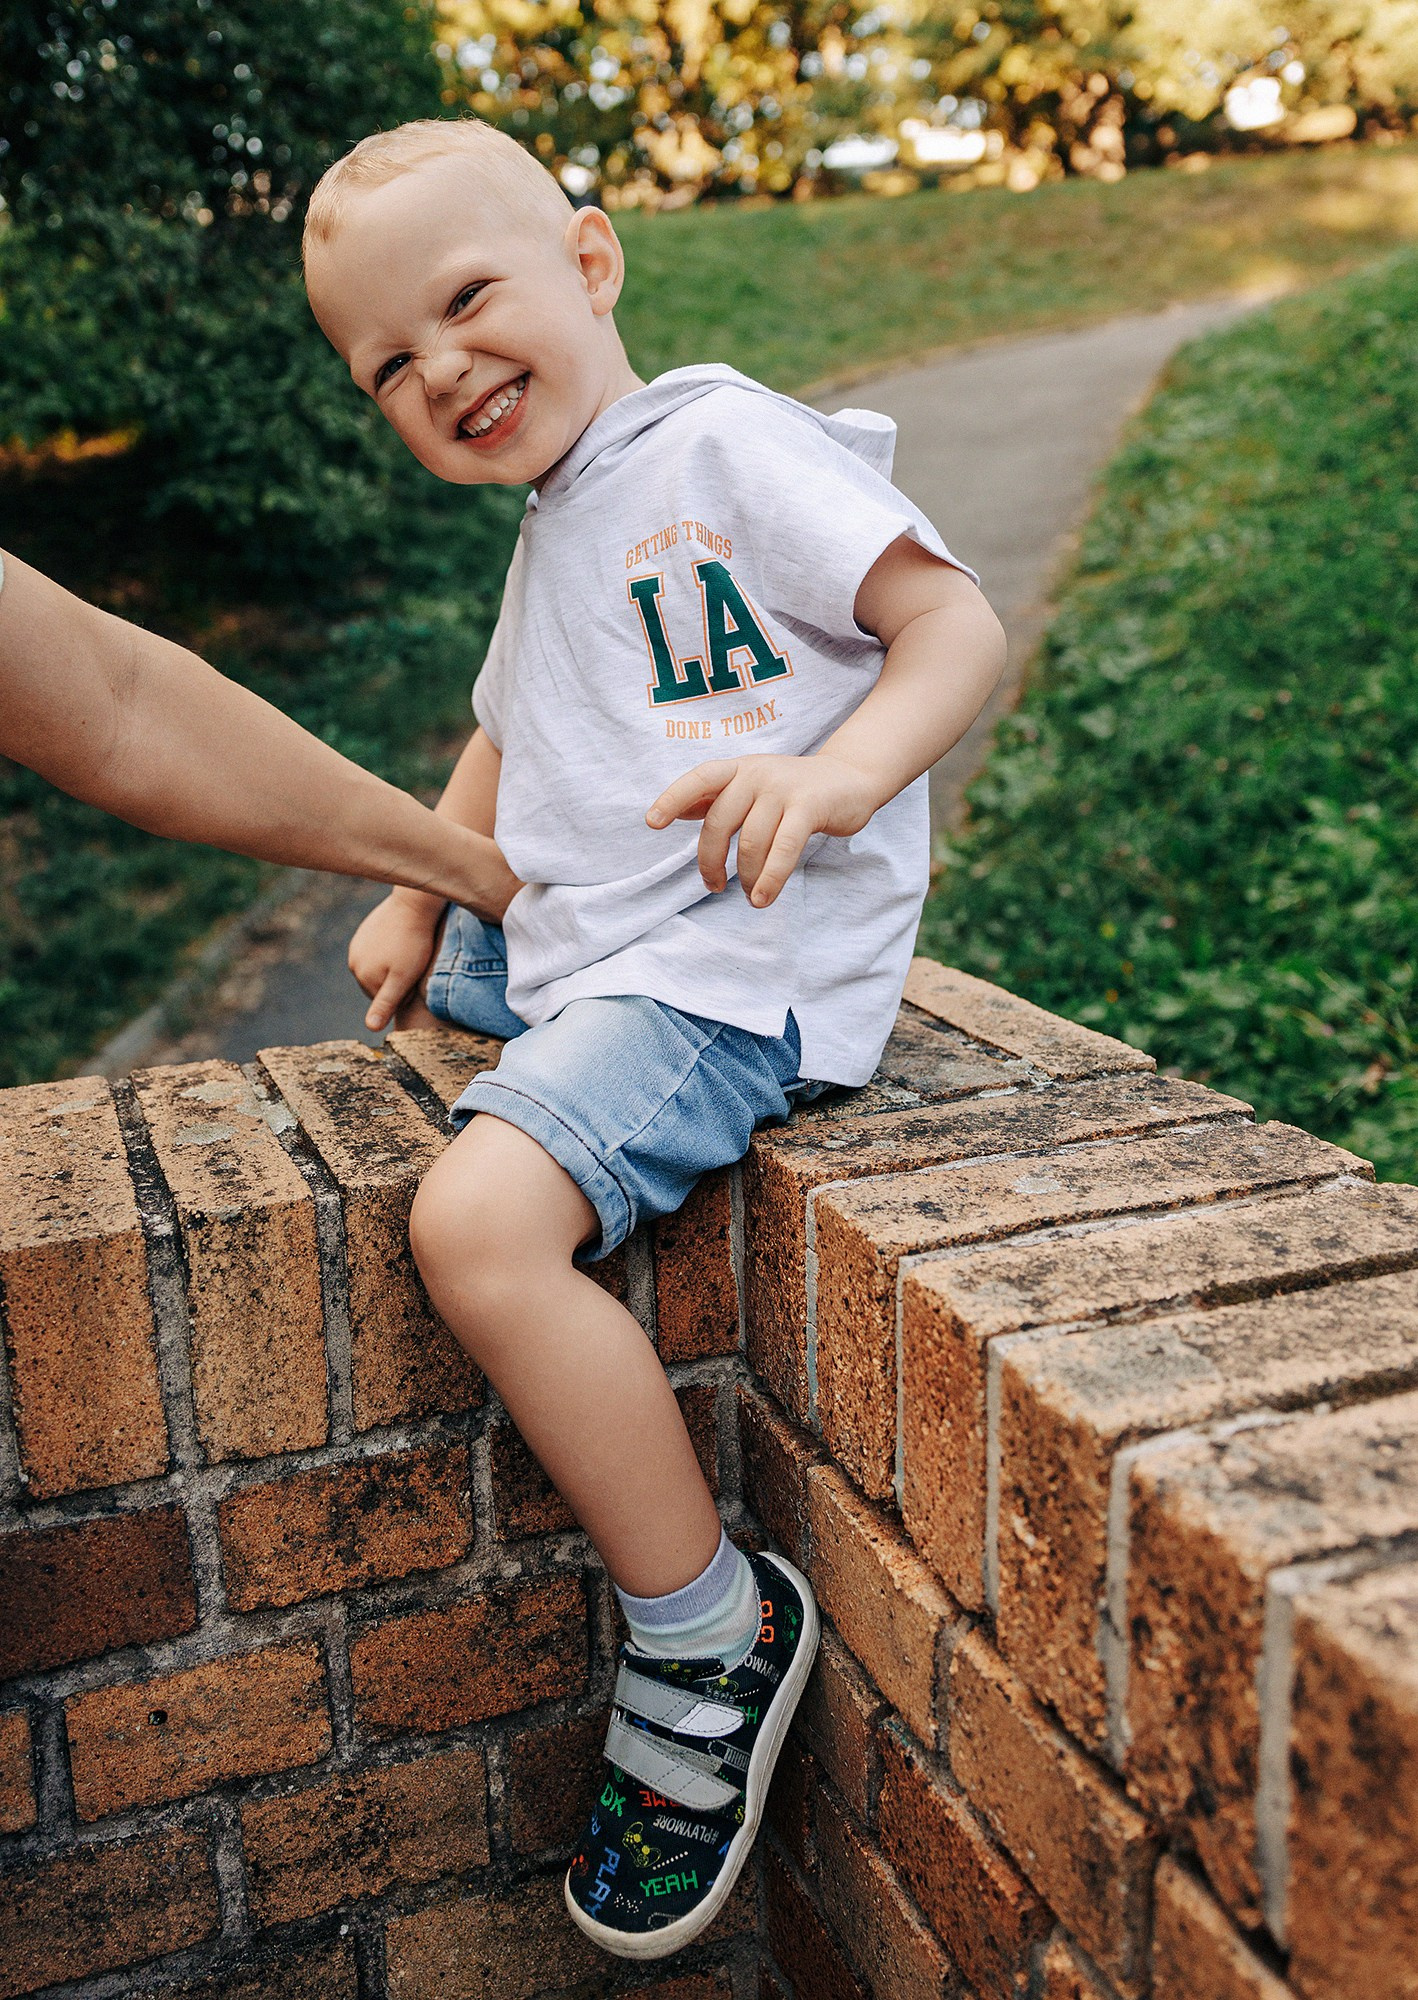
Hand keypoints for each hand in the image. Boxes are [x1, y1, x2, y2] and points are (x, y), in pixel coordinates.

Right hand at [348, 888, 442, 1031]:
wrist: (413, 904)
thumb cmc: (414, 943)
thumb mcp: (403, 978)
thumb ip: (385, 1004)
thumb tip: (370, 1028)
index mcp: (362, 976)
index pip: (385, 1001)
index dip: (403, 993)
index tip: (414, 976)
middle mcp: (354, 962)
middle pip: (380, 984)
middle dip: (397, 980)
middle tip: (414, 964)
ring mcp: (357, 945)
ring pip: (381, 968)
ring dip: (395, 965)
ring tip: (410, 951)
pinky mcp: (364, 932)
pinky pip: (380, 950)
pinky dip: (392, 949)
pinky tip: (403, 941)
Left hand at [646, 753, 879, 908]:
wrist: (851, 779)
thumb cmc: (794, 790)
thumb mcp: (753, 786)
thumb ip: (718, 798)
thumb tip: (678, 812)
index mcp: (739, 769)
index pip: (700, 778)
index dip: (674, 798)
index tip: (652, 822)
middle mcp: (757, 773)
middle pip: (719, 822)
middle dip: (711, 861)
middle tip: (715, 886)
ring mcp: (783, 788)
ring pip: (750, 841)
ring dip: (745, 876)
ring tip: (749, 894)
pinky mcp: (809, 807)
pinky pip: (783, 849)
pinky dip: (770, 879)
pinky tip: (763, 898)